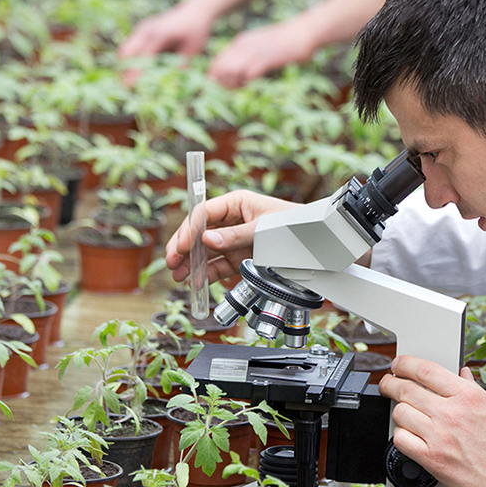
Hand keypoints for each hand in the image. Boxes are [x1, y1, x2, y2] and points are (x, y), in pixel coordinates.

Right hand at [118, 4, 212, 84]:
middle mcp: (146, 30)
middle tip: (124, 89)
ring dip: (124, 65)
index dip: (135, 73)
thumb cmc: (196, 31)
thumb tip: (173, 86)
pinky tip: (134, 73)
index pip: (143, 57)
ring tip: (127, 83)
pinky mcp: (142, 31)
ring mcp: (142, 29)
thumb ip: (182, 66)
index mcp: (159, 35)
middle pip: (126, 52)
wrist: (195, 10)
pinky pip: (131, 47)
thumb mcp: (193, 50)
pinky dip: (130, 59)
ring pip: (125, 49)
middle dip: (123, 71)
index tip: (130, 88)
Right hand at [165, 190, 299, 283]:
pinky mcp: (238, 257)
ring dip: (190, 263)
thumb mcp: (262, 229)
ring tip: (178, 276)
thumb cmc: (291, 225)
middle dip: (183, 247)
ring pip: (204, 251)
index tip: (181, 245)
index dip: (190, 229)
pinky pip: (217, 265)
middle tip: (172, 262)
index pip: (204, 213)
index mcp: (236, 203)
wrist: (313, 242)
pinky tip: (195, 282)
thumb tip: (207, 239)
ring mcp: (232, 240)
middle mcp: (231, 221)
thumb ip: (235, 236)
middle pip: (199, 232)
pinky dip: (205, 274)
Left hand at [207, 20, 315, 87]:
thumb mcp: (260, 44)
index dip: (217, 76)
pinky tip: (251, 85)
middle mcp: (244, 46)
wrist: (302, 32)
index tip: (223, 86)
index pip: (218, 60)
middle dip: (222, 82)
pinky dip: (247, 82)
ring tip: (240, 89)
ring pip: (232, 70)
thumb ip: (248, 54)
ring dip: (233, 84)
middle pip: (222, 67)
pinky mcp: (267, 59)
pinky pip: (249, 74)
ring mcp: (255, 52)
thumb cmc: (284, 41)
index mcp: (241, 42)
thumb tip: (240, 71)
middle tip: (231, 90)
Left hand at [379, 356, 485, 486]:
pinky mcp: (433, 461)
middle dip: (391, 383)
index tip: (399, 364)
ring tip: (404, 411)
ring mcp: (440, 438)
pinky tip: (409, 434)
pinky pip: (402, 441)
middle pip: (406, 389)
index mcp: (468, 396)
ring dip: (399, 410)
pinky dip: (401, 435)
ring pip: (400, 413)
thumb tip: (462, 374)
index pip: (425, 370)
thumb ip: (474, 389)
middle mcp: (451, 414)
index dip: (406, 363)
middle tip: (388, 383)